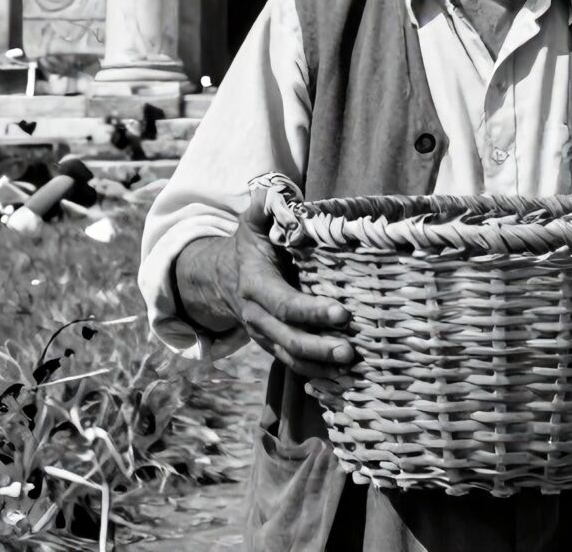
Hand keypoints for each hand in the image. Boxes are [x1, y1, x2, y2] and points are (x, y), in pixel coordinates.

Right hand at [226, 190, 355, 382]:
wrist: (220, 280)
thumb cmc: (248, 247)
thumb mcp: (252, 223)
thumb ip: (263, 207)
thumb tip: (271, 192)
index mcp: (255, 285)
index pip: (283, 303)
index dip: (311, 311)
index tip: (341, 312)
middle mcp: (257, 316)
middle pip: (288, 338)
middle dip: (319, 347)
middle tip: (350, 350)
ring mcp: (264, 335)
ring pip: (290, 358)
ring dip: (320, 366)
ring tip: (352, 368)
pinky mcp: (273, 346)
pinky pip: (292, 366)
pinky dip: (315, 375)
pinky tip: (342, 380)